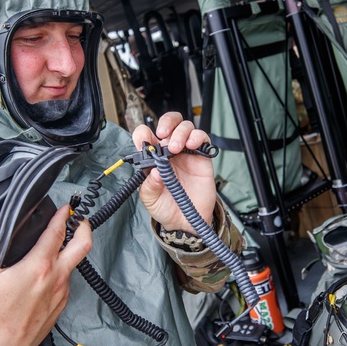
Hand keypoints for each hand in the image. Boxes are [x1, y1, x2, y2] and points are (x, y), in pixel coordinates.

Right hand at [0, 206, 90, 345]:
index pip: (58, 233)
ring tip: (58, 244)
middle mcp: (56, 280)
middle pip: (82, 246)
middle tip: (78, 219)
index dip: (63, 216)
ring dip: (70, 252)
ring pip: (73, 266)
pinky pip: (66, 283)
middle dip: (84, 228)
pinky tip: (47, 271)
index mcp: (39, 267)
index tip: (66, 207)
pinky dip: (62, 271)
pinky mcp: (58, 308)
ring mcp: (60, 295)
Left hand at [132, 112, 215, 232]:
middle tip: (162, 134)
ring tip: (177, 148)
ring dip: (180, 132)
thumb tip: (155, 171)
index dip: (144, 134)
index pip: (146, 135)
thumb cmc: (166, 208)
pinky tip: (191, 146)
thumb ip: (149, 185)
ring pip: (185, 127)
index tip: (144, 142)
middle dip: (166, 122)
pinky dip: (197, 137)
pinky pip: (203, 138)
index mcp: (153, 158)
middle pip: (169, 123)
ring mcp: (187, 153)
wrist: (186, 222)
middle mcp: (170, 151)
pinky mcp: (202, 158)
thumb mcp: (150, 199)